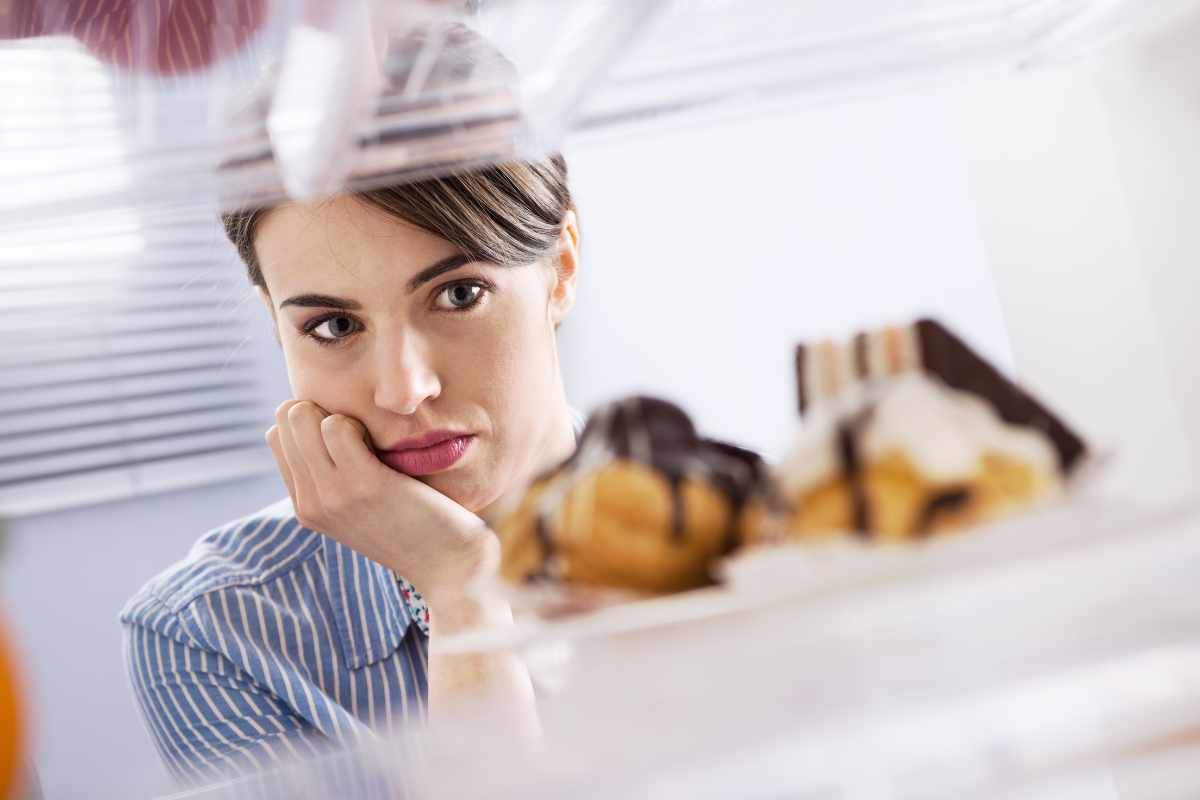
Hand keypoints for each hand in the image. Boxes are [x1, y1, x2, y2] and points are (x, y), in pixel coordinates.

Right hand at [265, 400, 498, 606]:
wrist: (450, 564)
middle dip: (322, 410)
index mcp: (305, 506)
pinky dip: (361, 420)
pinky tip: (385, 444)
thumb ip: (337, 475)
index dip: (311, 421)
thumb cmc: (415, 524)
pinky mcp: (364, 485)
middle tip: (362, 432)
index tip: (349, 436)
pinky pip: (336, 426)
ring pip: (302, 417)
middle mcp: (310, 502)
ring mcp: (332, 495)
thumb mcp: (363, 505)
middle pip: (286, 420)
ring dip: (340, 413)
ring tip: (373, 439)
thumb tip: (325, 423)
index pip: (278, 436)